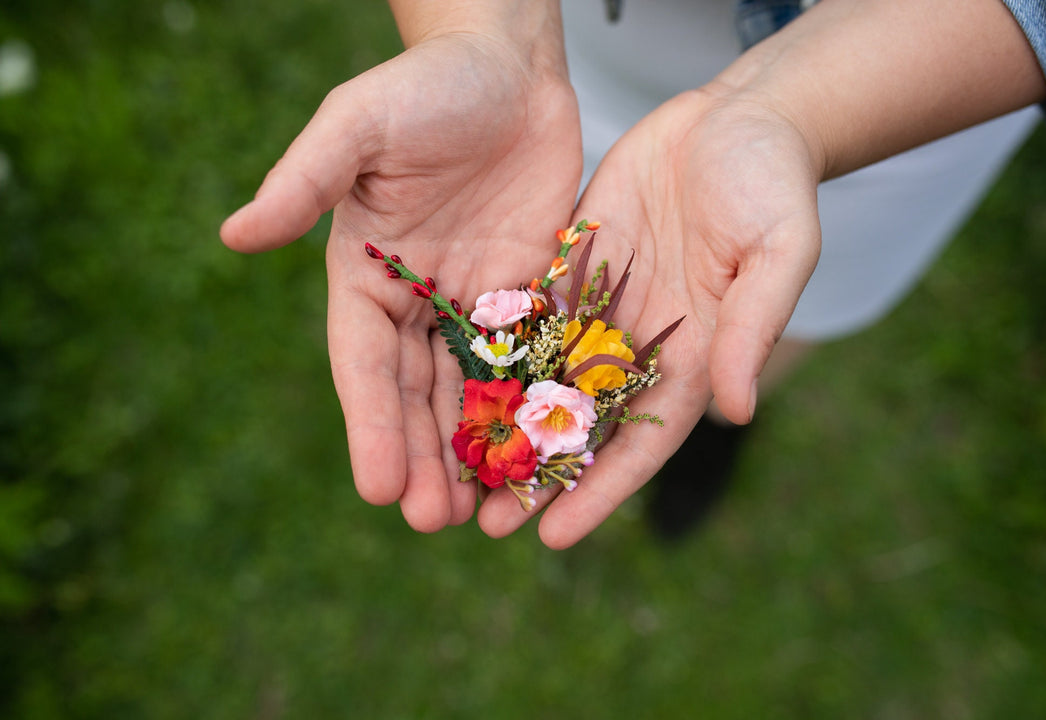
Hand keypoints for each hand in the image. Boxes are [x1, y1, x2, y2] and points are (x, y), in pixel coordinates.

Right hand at [221, 29, 581, 532]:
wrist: (507, 67)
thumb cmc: (425, 86)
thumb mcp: (358, 125)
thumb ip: (305, 178)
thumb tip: (235, 233)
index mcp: (365, 275)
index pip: (365, 364)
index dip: (371, 425)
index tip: (377, 485)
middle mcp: (417, 299)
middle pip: (418, 393)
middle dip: (424, 457)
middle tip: (433, 521)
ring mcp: (476, 301)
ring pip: (472, 391)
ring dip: (474, 451)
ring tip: (481, 514)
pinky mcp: (530, 294)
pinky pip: (530, 361)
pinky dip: (530, 409)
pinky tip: (540, 456)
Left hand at [477, 85, 821, 547]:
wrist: (737, 120)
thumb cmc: (772, 186)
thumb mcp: (777, 251)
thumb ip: (753, 327)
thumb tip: (735, 410)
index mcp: (693, 358)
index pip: (641, 441)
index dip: (599, 491)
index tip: (553, 537)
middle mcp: (638, 345)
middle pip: (581, 426)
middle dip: (537, 477)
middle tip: (483, 529)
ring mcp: (600, 308)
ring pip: (542, 381)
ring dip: (505, 428)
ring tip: (458, 472)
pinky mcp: (568, 265)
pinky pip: (525, 317)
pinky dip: (493, 356)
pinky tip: (451, 386)